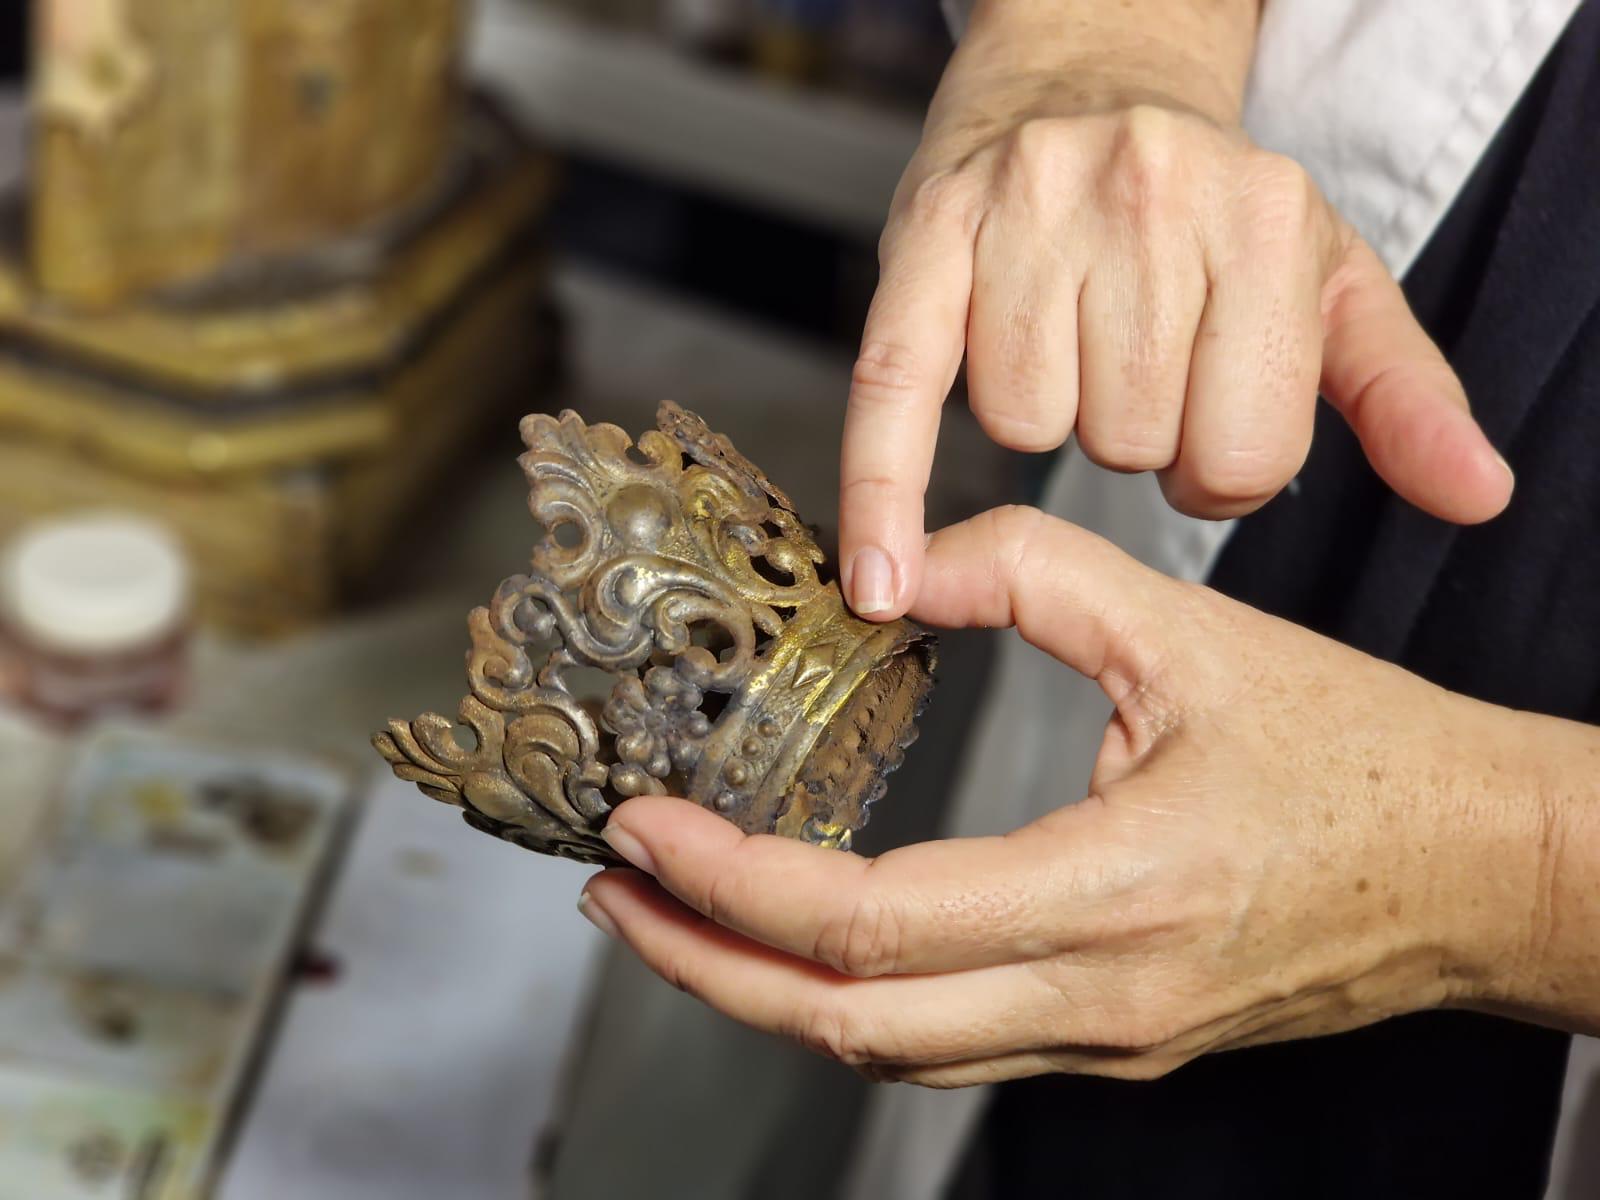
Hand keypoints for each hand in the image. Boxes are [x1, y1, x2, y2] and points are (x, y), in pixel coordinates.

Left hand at [577, 506, 1552, 1086]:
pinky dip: (848, 997)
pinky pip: (947, 1044)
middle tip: (611, 889)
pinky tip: (806, 938)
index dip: (726, 878)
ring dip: (761, 988)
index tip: (643, 821)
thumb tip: (900, 567)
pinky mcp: (1114, 1043)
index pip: (858, 923)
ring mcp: (1102, 1042)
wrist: (1485, 873)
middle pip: (839, 1022)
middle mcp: (1093, 999)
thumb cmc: (1362, 758)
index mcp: (1107, 893)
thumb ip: (1036, 574)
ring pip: (885, 1051)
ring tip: (677, 912)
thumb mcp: (1196, 633)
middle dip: (699, 962)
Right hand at [839, 2, 1513, 619]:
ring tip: (1060, 343)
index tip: (1204, 423)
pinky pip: (897, 397)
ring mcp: (1027, 216)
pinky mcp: (926, 240)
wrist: (1085, 72)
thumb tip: (1479, 497)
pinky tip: (877, 577)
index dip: (1220, 472)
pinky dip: (882, 496)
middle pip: (1131, 444)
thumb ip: (1402, 393)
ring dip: (1045, 419)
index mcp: (1260, 220)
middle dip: (1133, 436)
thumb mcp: (1329, 279)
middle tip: (1127, 362)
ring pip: (1029, 427)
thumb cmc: (1207, 199)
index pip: (1242, 457)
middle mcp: (1145, 201)